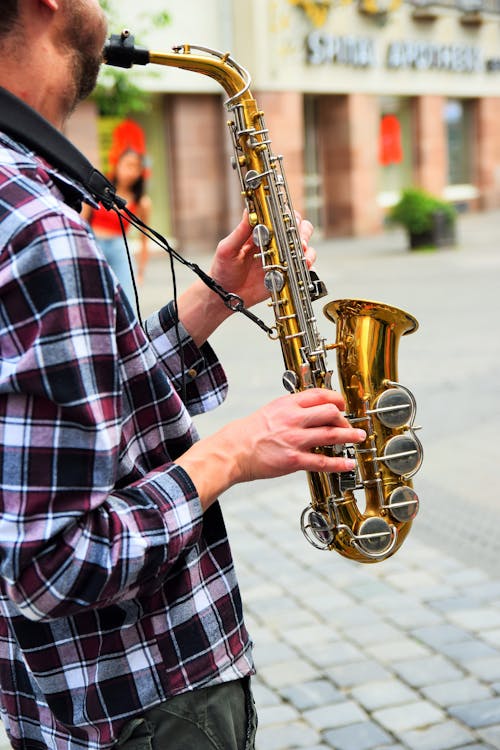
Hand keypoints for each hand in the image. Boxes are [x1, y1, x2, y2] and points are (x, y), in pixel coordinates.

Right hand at [175, 389, 366, 509]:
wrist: (233, 450)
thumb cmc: (249, 432)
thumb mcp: (271, 409)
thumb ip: (291, 408)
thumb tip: (309, 407)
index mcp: (287, 404)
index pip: (320, 395)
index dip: (337, 398)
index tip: (342, 404)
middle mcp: (293, 419)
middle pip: (330, 412)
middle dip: (344, 419)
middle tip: (348, 425)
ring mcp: (295, 440)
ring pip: (331, 435)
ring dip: (350, 436)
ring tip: (359, 437)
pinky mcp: (294, 460)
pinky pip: (323, 462)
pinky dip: (339, 463)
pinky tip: (348, 463)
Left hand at [208, 210, 315, 308]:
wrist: (226, 296)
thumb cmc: (223, 270)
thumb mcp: (227, 249)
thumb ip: (240, 231)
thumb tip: (249, 211)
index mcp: (261, 233)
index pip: (280, 218)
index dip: (288, 216)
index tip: (288, 221)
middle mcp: (274, 244)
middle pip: (298, 229)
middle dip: (303, 231)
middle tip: (299, 240)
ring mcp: (281, 259)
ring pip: (305, 247)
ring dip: (307, 248)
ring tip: (300, 253)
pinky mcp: (285, 274)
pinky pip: (302, 267)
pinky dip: (307, 265)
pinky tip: (301, 266)